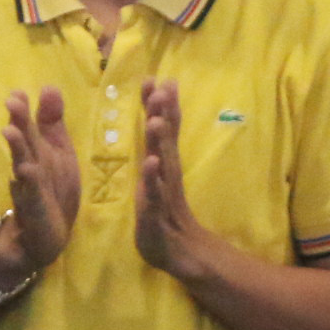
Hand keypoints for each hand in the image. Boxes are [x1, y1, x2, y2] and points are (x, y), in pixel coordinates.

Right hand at [0, 87, 82, 279]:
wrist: (46, 235)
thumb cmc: (52, 189)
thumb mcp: (58, 152)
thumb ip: (52, 122)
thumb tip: (49, 86)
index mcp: (36, 151)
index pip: (27, 126)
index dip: (22, 110)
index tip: (17, 92)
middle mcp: (29, 166)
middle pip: (24, 142)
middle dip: (19, 122)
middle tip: (12, 101)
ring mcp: (30, 189)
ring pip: (23, 165)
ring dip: (17, 149)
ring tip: (10, 130)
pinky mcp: (35, 211)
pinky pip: (33, 196)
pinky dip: (30, 184)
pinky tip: (27, 170)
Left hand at [133, 79, 224, 281]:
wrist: (178, 253)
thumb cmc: (162, 213)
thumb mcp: (156, 177)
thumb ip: (157, 149)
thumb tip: (156, 120)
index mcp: (162, 162)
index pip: (161, 128)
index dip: (157, 104)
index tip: (153, 77)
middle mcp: (166, 172)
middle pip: (165, 138)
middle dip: (163, 111)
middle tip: (162, 86)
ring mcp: (163, 192)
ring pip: (162, 162)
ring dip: (160, 140)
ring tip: (157, 119)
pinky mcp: (157, 213)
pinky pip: (156, 194)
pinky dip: (153, 178)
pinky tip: (151, 163)